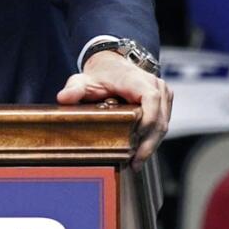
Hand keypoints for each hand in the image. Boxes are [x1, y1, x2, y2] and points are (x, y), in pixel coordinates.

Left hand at [57, 50, 171, 169]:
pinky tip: (140, 154)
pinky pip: (162, 124)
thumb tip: (63, 98)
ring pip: (163, 124)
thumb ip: (74, 89)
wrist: (112, 65)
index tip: (136, 139)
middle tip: (135, 162)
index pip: (150, 99)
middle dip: (149, 143)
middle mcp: (156, 86)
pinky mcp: (165, 104)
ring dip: (151, 145)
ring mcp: (163, 95)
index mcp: (137, 79)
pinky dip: (152, 139)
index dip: (147, 120)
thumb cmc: (100, 74)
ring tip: (136, 163)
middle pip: (160, 118)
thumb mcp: (83, 80)